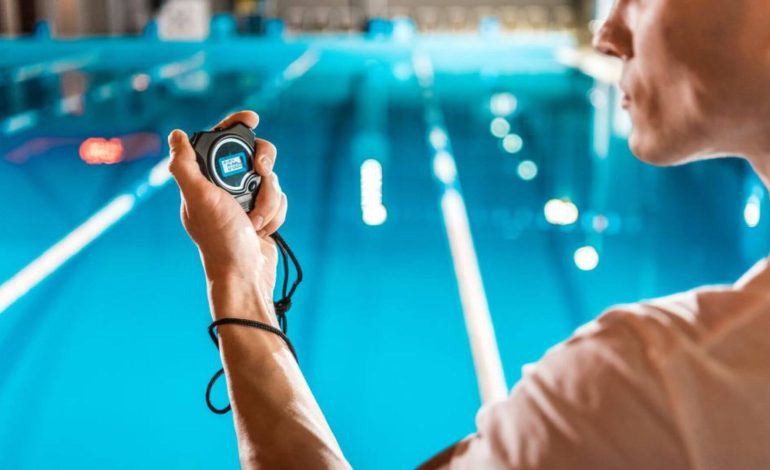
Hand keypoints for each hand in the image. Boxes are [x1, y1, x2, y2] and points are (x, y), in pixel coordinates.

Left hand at [168, 111, 287, 301]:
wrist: (246, 275)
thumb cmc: (220, 239)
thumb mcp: (198, 199)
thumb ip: (185, 166)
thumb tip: (176, 134)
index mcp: (205, 180)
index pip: (221, 141)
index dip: (236, 125)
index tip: (252, 118)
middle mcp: (225, 188)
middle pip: (255, 155)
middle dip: (263, 169)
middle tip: (261, 173)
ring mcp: (246, 202)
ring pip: (272, 179)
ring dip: (269, 200)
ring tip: (255, 222)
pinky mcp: (264, 214)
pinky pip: (280, 199)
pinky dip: (276, 213)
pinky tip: (264, 230)